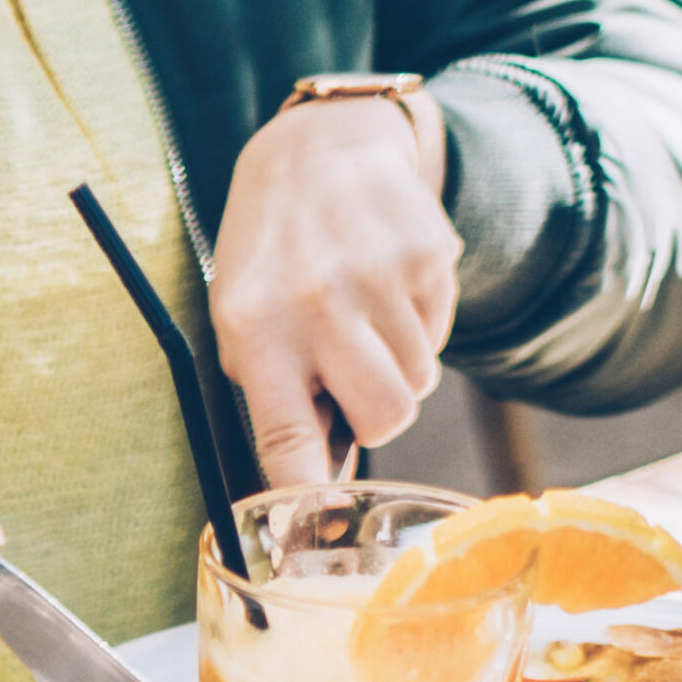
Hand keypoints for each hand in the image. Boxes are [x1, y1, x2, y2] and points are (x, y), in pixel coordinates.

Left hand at [211, 91, 455, 487]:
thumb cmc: (273, 255)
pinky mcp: (428, 255)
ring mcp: (378, 277)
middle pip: (385, 421)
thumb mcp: (242, 320)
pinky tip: (385, 288)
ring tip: (362, 318)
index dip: (307, 498)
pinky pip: (438, 336)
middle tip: (356, 384)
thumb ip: (275, 396)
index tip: (316, 532)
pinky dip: (417, 327)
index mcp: (256, 330)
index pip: (287, 441)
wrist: (319, 150)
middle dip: (377, 420)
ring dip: (396, 368)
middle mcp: (317, 305)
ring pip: (417, 384)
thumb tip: (320, 486)